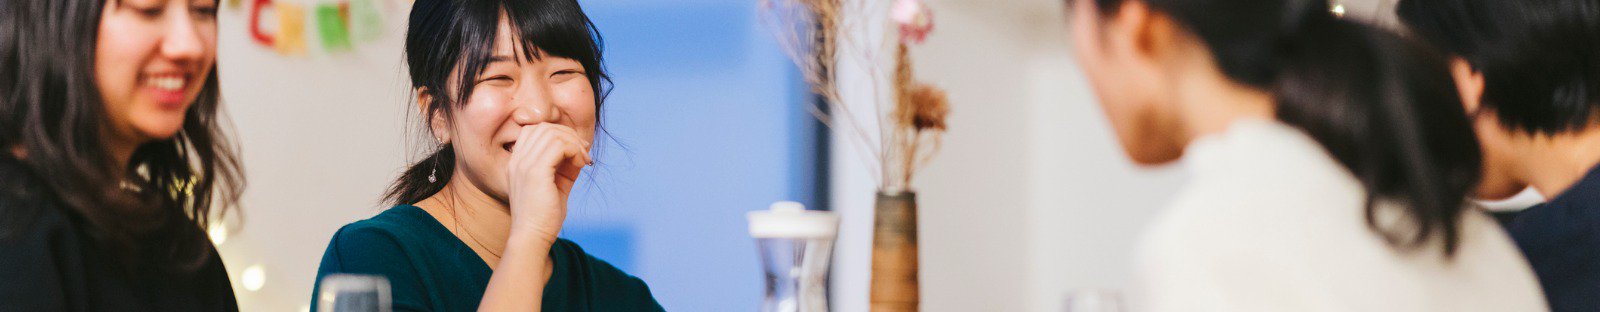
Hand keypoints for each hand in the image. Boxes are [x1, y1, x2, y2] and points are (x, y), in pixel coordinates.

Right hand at [505, 123, 591, 246]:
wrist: (532, 237)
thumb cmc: (544, 217)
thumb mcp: (557, 185)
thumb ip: (565, 166)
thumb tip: (581, 149)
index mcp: (517, 162)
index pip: (534, 130)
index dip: (558, 134)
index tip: (576, 151)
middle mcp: (517, 160)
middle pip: (544, 128)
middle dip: (569, 135)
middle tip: (584, 153)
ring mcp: (524, 164)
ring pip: (553, 134)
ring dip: (574, 143)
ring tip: (584, 161)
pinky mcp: (535, 172)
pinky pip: (559, 146)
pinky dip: (575, 151)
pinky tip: (582, 165)